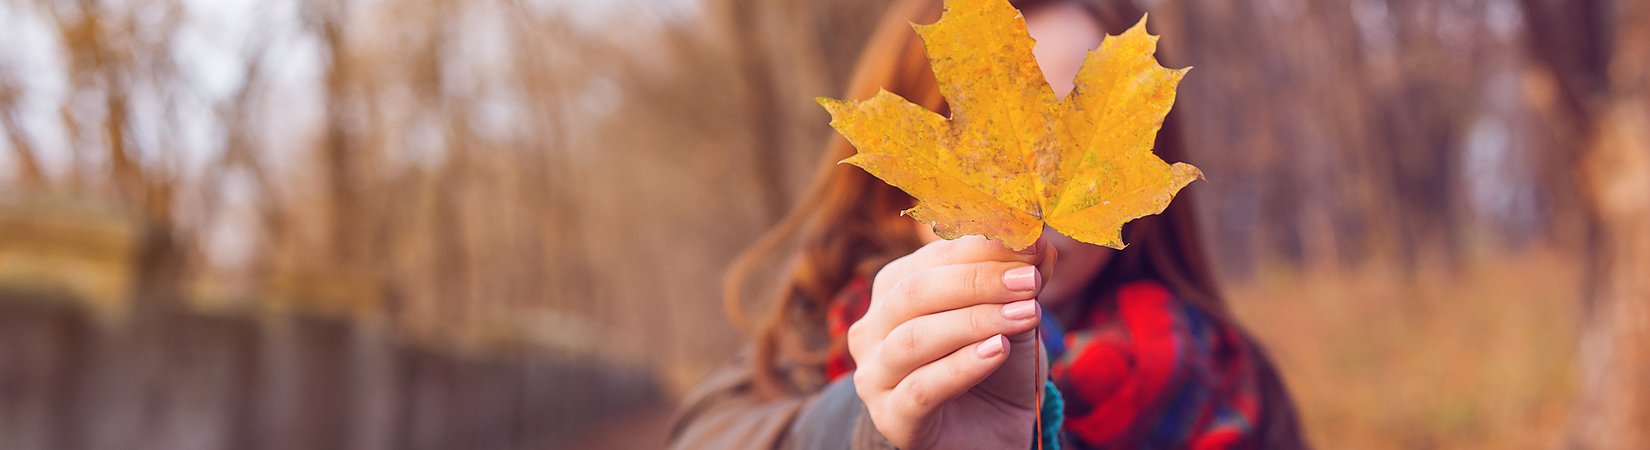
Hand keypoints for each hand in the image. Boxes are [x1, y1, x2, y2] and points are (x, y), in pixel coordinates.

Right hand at [848, 235, 1055, 449]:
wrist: (992, 432)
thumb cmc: (994, 366)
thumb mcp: (1013, 314)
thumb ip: (1023, 277)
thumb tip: (1040, 236)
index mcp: (895, 290)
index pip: (934, 257)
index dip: (983, 246)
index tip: (1032, 242)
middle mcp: (873, 328)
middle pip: (916, 291)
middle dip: (978, 281)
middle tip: (1030, 280)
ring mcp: (875, 375)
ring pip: (915, 338)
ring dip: (975, 321)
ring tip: (1026, 315)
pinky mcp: (891, 418)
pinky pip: (922, 388)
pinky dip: (961, 367)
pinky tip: (997, 351)